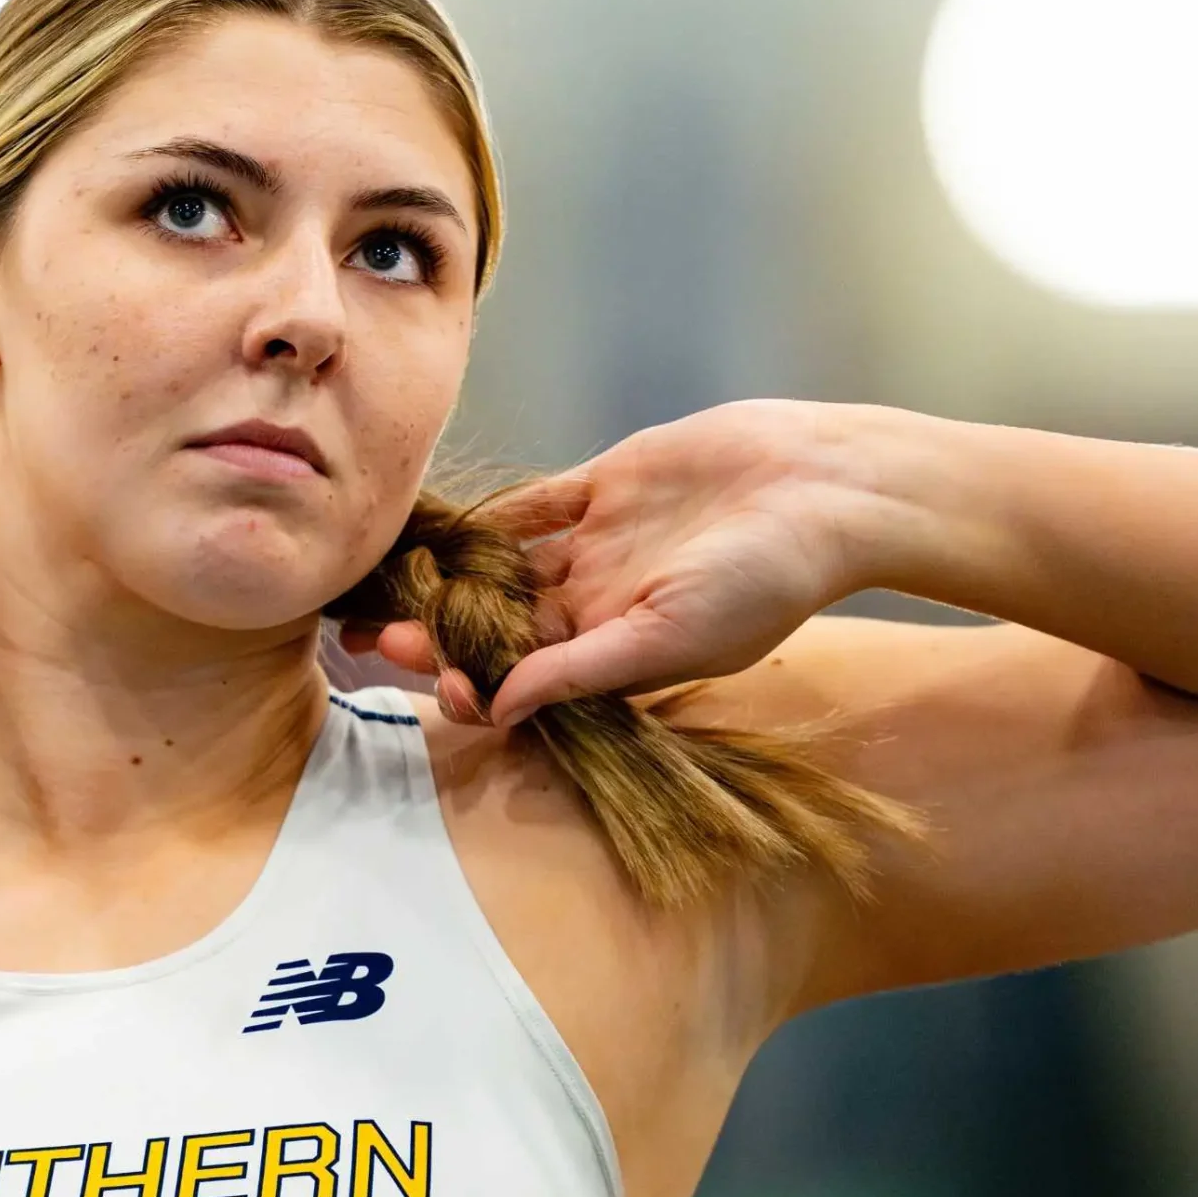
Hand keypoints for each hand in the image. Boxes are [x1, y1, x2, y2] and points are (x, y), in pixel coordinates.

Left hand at [357, 400, 890, 726]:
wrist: (826, 489)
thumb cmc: (767, 577)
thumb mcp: (669, 638)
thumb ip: (581, 671)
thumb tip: (499, 710)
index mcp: (616, 652)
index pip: (525, 679)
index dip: (475, 683)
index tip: (428, 681)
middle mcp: (598, 604)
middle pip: (499, 626)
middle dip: (438, 632)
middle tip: (371, 636)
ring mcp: (597, 544)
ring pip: (503, 567)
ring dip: (448, 574)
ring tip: (384, 580)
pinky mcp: (604, 486)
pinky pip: (530, 506)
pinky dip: (485, 515)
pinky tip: (431, 520)